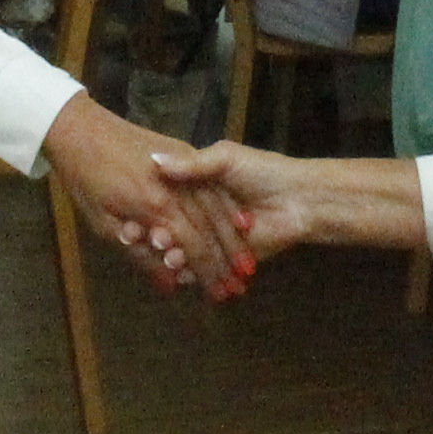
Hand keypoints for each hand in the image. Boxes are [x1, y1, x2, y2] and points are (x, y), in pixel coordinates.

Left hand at [40, 96, 250, 293]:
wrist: (80, 128)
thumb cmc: (85, 181)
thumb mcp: (103, 225)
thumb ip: (140, 255)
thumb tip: (170, 285)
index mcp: (154, 206)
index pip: (191, 246)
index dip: (208, 272)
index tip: (221, 294)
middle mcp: (175, 187)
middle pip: (209, 229)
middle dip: (226, 261)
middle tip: (240, 286)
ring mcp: (184, 164)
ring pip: (216, 207)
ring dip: (233, 238)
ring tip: (248, 263)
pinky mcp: (186, 149)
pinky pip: (212, 183)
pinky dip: (228, 207)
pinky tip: (242, 224)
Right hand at [148, 136, 426, 263]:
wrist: (300, 201)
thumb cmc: (264, 172)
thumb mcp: (226, 159)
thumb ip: (192, 165)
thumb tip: (154, 159)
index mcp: (197, 187)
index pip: (164, 199)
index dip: (149, 206)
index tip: (132, 212)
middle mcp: (200, 215)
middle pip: (170, 228)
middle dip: (157, 235)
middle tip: (146, 236)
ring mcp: (212, 240)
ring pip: (182, 251)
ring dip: (170, 255)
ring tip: (165, 254)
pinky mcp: (224, 261)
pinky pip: (200, 271)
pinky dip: (187, 274)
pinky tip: (176, 272)